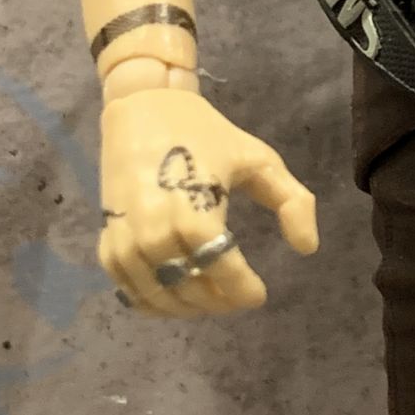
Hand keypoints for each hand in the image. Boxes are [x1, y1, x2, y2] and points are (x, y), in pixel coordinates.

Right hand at [98, 89, 317, 317]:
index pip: (222, 269)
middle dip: (217, 301)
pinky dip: (149, 302)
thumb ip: (292, 201)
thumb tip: (307, 249)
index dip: (242, 289)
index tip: (259, 294)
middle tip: (235, 298)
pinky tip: (172, 300)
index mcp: (196, 208)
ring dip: (186, 306)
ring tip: (208, 300)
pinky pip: (125, 287)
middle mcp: (156, 228)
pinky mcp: (107, 237)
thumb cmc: (207, 134)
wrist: (144, 108)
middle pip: (189, 287)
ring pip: (157, 294)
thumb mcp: (259, 160)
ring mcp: (127, 236)